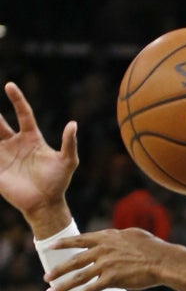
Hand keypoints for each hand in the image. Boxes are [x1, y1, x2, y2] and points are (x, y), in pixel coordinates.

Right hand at [0, 82, 77, 232]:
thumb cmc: (58, 183)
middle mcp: (15, 142)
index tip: (9, 85)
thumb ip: (69, 144)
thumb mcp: (68, 162)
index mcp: (31, 137)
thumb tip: (73, 124)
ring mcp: (4, 154)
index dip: (17, 100)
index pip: (23, 113)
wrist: (46, 204)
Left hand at [44, 228, 169, 290]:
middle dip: (58, 270)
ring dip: (62, 286)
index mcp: (106, 238)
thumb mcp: (133, 234)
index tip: (52, 247)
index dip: (64, 244)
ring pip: (78, 277)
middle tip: (46, 278)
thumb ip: (119, 236)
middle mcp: (101, 250)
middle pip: (74, 261)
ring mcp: (105, 265)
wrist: (163, 261)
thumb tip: (116, 236)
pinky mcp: (111, 279)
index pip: (80, 240)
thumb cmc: (154, 247)